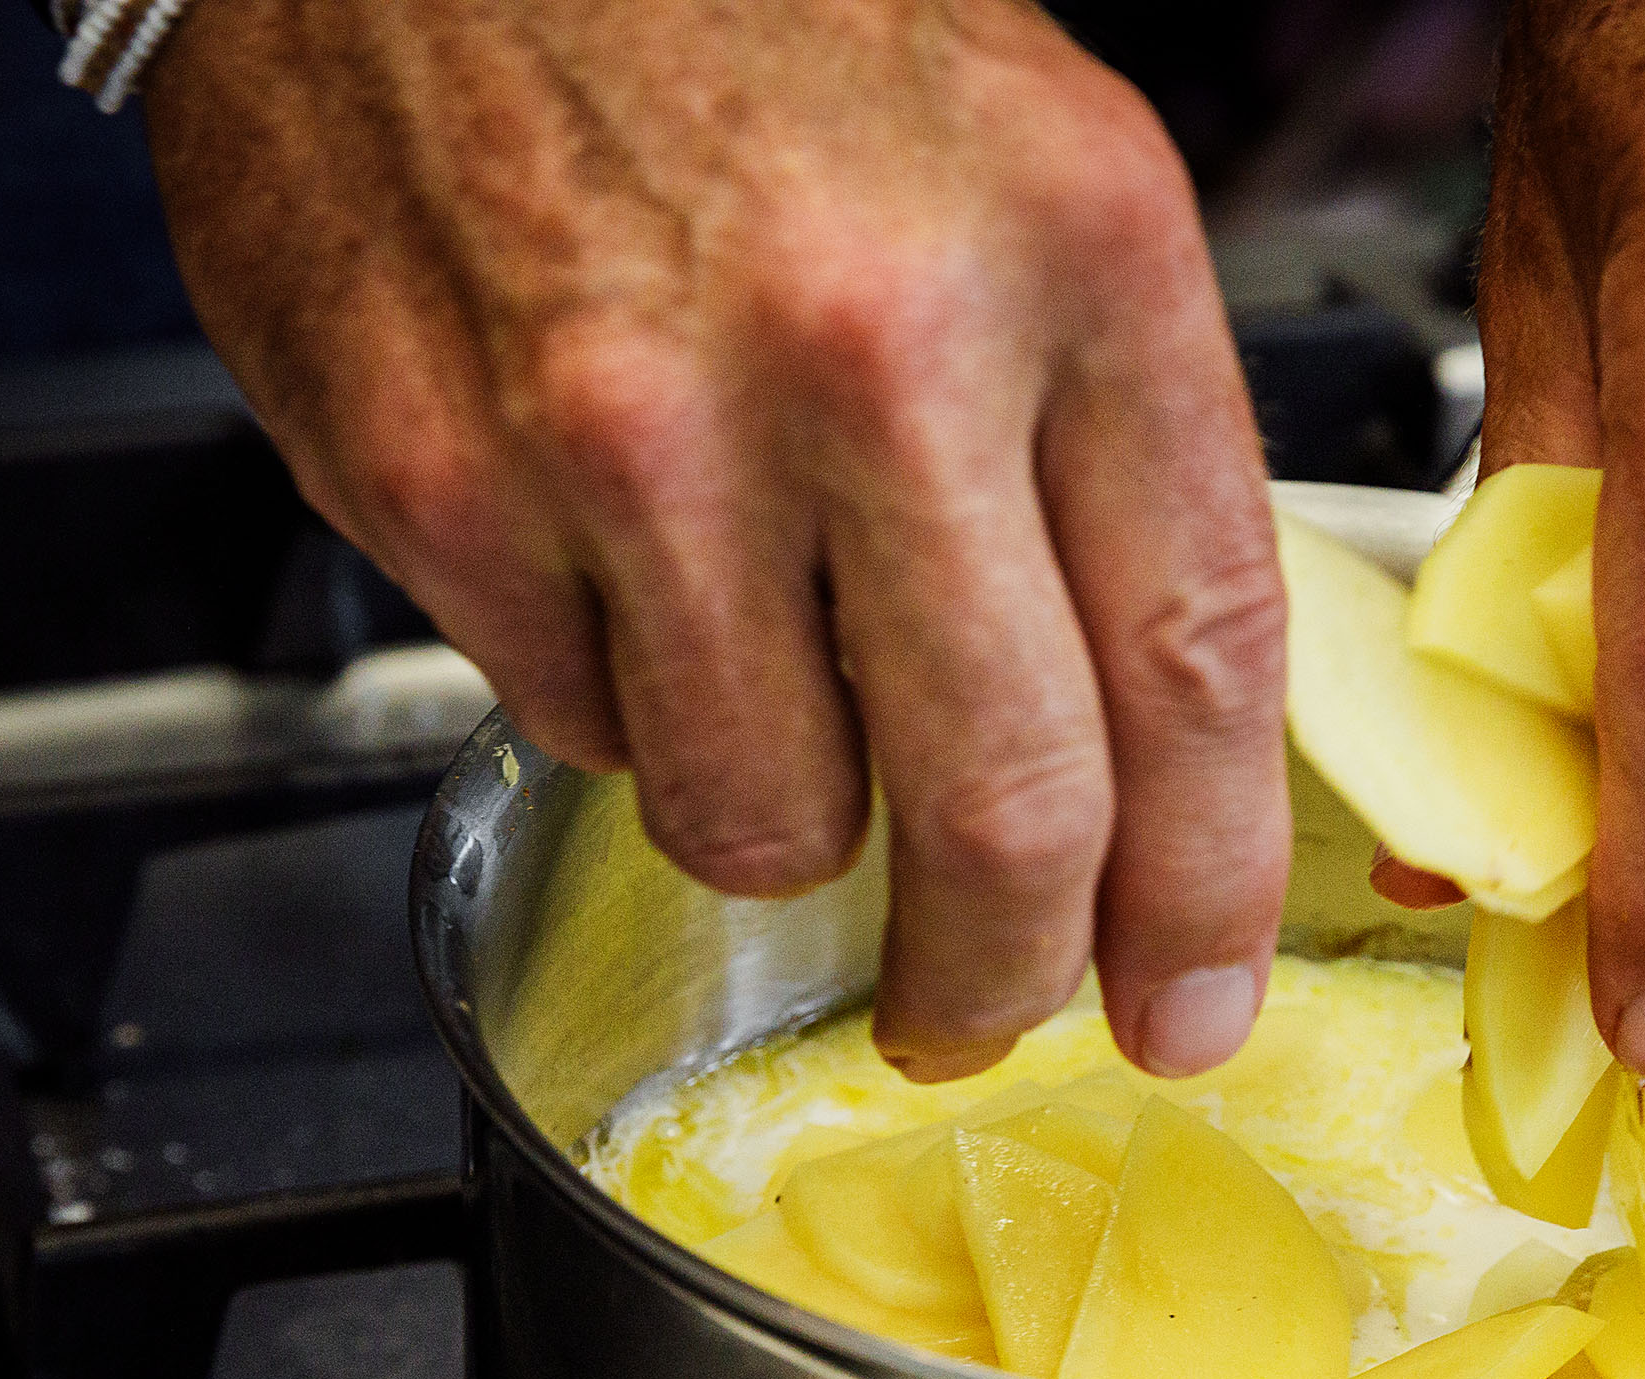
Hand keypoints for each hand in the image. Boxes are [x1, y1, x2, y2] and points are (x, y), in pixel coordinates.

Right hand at [144, 0, 1289, 1081]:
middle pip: (999, 808)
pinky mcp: (438, 475)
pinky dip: (619, 692)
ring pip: (766, 815)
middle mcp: (867, 341)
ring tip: (761, 673)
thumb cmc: (746, 5)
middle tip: (982, 1012)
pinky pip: (577, 721)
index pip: (1194, 664)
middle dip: (1004, 974)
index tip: (1191, 998)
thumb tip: (1155, 732)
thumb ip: (1112, 446)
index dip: (1206, 887)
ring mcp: (635, 423)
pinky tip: (614, 549)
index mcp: (1073, 244)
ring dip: (786, 813)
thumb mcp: (1034, 165)